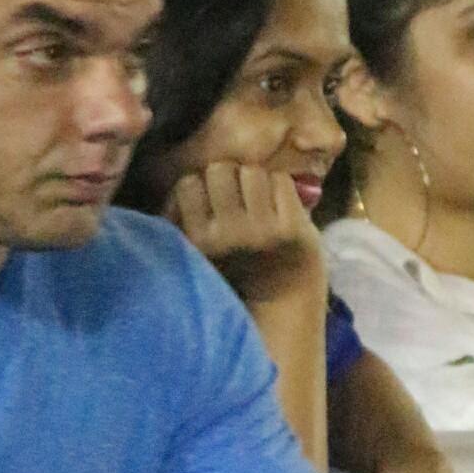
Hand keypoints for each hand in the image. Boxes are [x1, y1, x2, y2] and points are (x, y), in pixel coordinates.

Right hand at [166, 164, 323, 290]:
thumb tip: (187, 177)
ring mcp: (261, 232)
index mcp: (196, 242)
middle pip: (220, 170)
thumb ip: (182, 215)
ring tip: (259, 203)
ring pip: (251, 171)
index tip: (212, 203)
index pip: (188, 184)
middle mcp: (226, 237)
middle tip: (238, 199)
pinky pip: (281, 181)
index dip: (201, 187)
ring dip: (256, 181)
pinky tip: (280, 210)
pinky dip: (281, 189)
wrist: (280, 302)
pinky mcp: (292, 229)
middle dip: (228, 179)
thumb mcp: (195, 247)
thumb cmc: (233, 266)